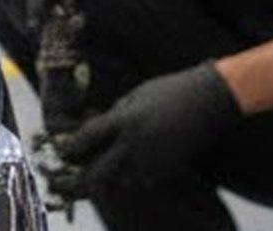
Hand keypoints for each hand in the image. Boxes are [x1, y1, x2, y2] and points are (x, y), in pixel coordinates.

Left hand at [54, 63, 240, 192]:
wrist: (207, 101)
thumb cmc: (170, 91)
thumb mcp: (136, 94)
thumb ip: (117, 113)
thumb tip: (99, 129)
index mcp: (125, 119)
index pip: (87, 139)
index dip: (71, 147)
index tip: (64, 150)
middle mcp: (136, 143)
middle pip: (99, 173)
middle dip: (86, 174)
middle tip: (80, 169)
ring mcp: (152, 159)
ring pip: (120, 181)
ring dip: (112, 175)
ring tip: (110, 163)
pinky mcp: (167, 168)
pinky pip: (142, 181)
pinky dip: (133, 177)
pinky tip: (134, 163)